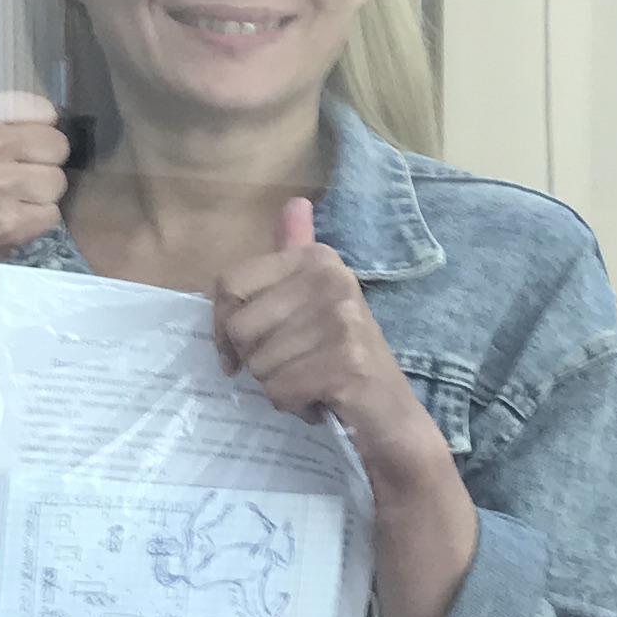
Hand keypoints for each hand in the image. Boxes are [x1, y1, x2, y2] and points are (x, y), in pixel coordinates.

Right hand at [0, 7, 63, 305]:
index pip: (41, 111)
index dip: (33, 128)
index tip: (18, 141)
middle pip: (55, 147)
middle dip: (40, 162)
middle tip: (15, 174)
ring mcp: (1, 192)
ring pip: (55, 184)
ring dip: (38, 195)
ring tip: (9, 201)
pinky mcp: (7, 229)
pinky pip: (49, 217)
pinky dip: (33, 223)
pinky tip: (7, 223)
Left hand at [213, 199, 430, 454]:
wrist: (392, 415)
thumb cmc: (342, 357)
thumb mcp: (317, 300)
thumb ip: (296, 252)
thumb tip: (294, 201)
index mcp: (317, 258)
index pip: (228, 285)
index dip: (224, 326)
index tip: (243, 348)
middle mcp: (331, 279)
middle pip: (239, 327)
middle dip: (256, 360)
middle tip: (295, 365)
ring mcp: (341, 319)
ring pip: (258, 364)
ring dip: (278, 385)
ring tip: (312, 380)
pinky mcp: (345, 362)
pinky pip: (279, 390)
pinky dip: (293, 405)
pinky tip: (321, 399)